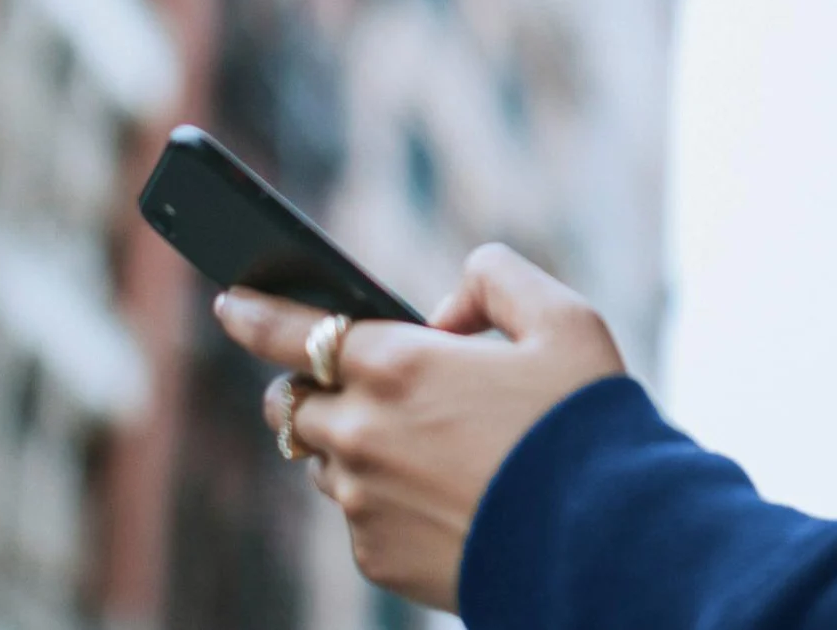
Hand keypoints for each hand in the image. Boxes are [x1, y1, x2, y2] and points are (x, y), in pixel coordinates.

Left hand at [214, 243, 625, 611]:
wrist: (608, 546)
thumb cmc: (585, 425)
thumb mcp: (563, 319)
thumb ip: (496, 279)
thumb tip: (445, 308)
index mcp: (397, 364)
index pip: (290, 330)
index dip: (252, 312)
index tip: (229, 301)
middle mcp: (362, 432)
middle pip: (291, 402)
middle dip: (307, 384)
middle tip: (346, 378)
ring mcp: (364, 502)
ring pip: (320, 461)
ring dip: (345, 441)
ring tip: (410, 440)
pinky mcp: (378, 557)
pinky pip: (357, 516)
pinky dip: (381, 497)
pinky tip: (438, 495)